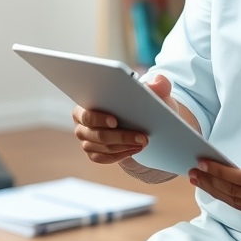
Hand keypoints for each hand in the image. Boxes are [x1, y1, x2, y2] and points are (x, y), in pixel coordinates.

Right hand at [73, 74, 194, 164]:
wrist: (137, 122)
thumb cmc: (140, 104)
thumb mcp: (152, 94)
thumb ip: (157, 85)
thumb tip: (158, 82)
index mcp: (85, 105)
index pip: (87, 115)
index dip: (99, 119)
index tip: (116, 121)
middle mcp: (81, 125)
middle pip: (97, 135)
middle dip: (121, 136)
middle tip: (142, 137)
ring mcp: (86, 141)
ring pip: (104, 148)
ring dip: (124, 146)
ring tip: (143, 143)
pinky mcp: (94, 153)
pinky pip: (105, 158)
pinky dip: (121, 155)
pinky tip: (135, 149)